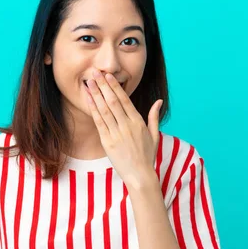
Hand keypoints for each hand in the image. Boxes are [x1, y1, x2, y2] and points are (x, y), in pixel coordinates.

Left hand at [84, 69, 162, 186]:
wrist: (140, 176)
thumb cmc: (147, 156)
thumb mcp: (154, 135)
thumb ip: (154, 117)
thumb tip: (159, 101)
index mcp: (138, 122)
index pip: (125, 100)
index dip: (115, 86)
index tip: (108, 76)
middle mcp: (127, 125)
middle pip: (113, 101)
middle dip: (103, 85)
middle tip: (95, 72)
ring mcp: (117, 134)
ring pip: (104, 109)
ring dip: (96, 94)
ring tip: (89, 82)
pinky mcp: (107, 142)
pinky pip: (99, 122)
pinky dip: (93, 109)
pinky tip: (89, 99)